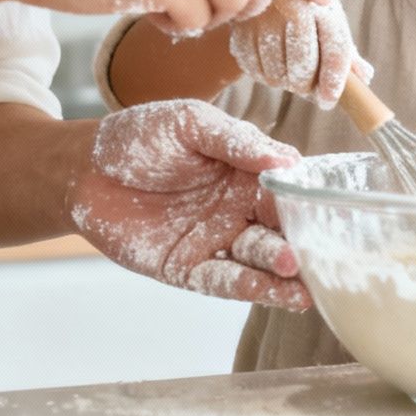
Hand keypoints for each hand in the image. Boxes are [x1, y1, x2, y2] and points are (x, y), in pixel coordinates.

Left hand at [68, 99, 310, 310]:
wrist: (81, 170)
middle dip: (304, 244)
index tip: (334, 213)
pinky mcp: (188, 269)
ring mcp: (216, 242)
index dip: (309, 201)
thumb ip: (236, 140)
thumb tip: (284, 158)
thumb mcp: (190, 123)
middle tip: (326, 256)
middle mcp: (239, 209)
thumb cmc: (138, 136)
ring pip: (259, 262)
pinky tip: (277, 292)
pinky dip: (251, 288)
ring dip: (283, 273)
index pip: (288, 188)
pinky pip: (224, 281)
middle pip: (281, 230)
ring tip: (303, 280)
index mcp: (247, 171)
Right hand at [228, 0, 373, 108]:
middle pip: (302, 70)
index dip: (334, 81)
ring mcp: (263, 19)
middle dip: (307, 86)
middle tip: (307, 85)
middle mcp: (292, 10)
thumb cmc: (304, 1)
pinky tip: (270, 62)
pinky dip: (263, 75)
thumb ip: (344, 49)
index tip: (329, 100)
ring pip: (276, 76)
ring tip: (288, 68)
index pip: (335, 51)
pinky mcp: (239, 29)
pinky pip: (252, 71)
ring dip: (284, 81)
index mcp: (322, 7)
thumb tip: (364, 77)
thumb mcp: (328, 17)